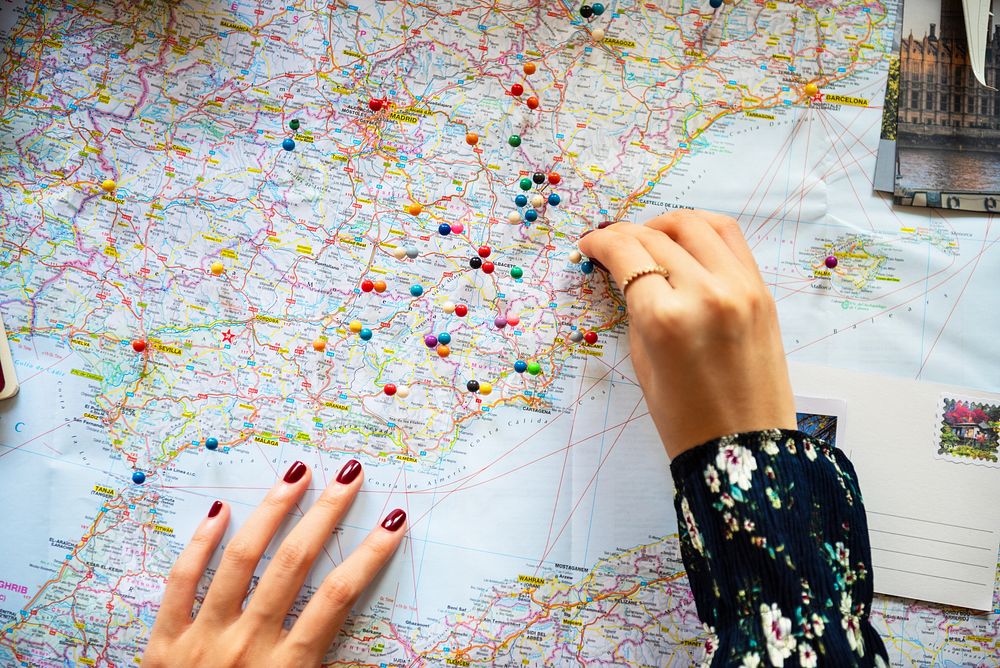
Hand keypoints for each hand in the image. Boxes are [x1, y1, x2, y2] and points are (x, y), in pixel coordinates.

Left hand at [144, 459, 406, 666]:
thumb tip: (384, 662)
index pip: (338, 597)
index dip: (370, 555)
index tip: (394, 521)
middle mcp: (248, 645)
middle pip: (295, 563)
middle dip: (327, 513)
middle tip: (350, 475)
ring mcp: (202, 639)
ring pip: (241, 559)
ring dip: (273, 511)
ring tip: (296, 473)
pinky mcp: (163, 642)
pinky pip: (180, 582)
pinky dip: (199, 544)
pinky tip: (220, 510)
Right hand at [578, 211, 795, 457]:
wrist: (746, 445)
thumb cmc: (685, 418)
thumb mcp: (644, 362)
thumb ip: (634, 308)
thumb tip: (624, 270)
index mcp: (666, 318)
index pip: (626, 254)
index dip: (600, 242)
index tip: (589, 245)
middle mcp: (705, 293)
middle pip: (656, 236)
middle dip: (625, 233)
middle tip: (611, 243)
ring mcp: (740, 287)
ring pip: (696, 225)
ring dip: (664, 223)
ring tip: (650, 237)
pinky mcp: (761, 290)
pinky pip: (730, 238)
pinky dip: (702, 229)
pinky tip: (685, 240)